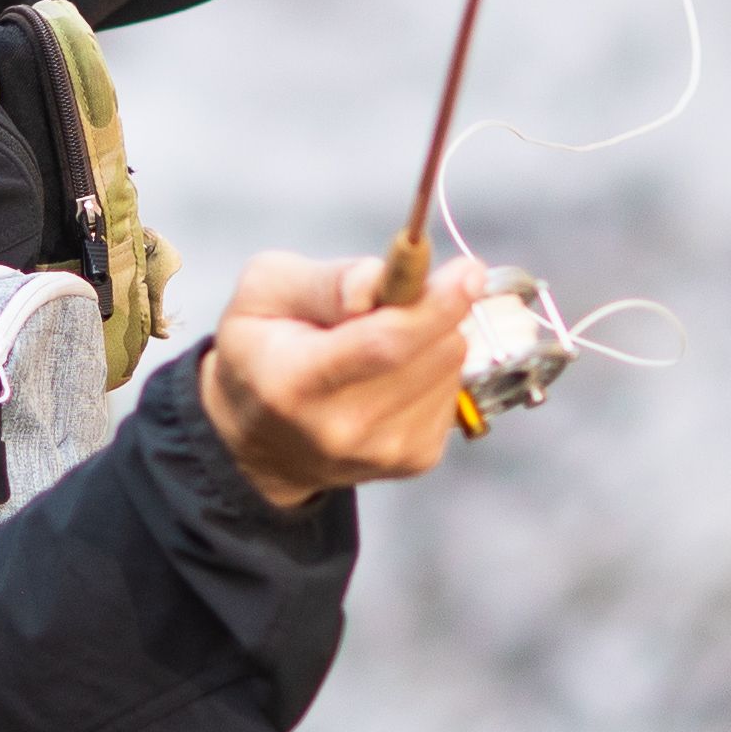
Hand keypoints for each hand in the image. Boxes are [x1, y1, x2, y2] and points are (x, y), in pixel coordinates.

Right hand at [197, 248, 493, 507]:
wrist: (262, 440)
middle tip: (405, 289)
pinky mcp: (414, 461)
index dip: (435, 305)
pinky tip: (393, 372)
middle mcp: (341, 428)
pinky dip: (433, 367)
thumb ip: (324, 280)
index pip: (384, 344)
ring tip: (381, 340)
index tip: (468, 271)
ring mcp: (383, 452)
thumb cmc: (262, 350)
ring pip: (450, 366)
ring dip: (433, 335)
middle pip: (431, 352)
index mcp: (294, 382)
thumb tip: (379, 281)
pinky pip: (453, 390)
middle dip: (435, 306)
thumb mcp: (265, 292)